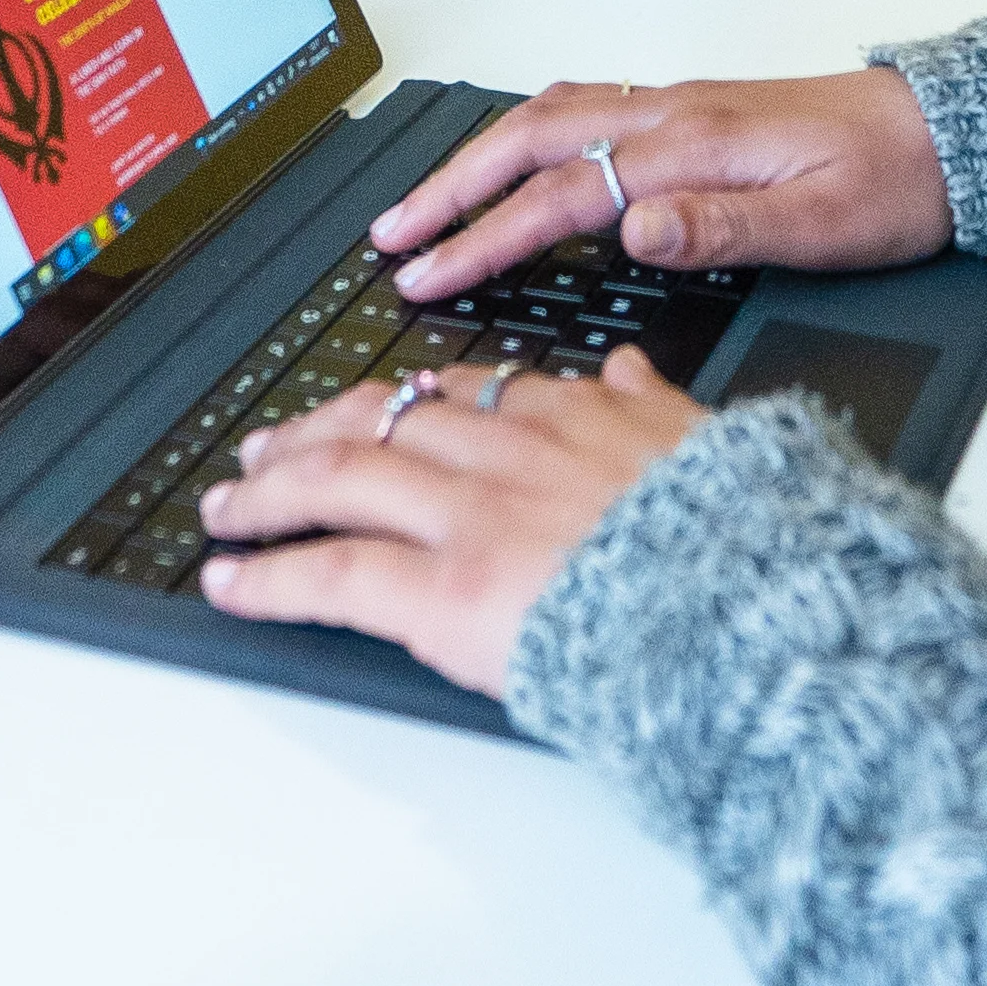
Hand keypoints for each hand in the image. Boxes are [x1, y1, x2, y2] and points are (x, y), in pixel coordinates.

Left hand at [196, 350, 703, 697]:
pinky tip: (232, 580)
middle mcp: (509, 451)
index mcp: (576, 416)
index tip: (369, 411)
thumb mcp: (709, 445)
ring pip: (337, 478)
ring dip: (268, 494)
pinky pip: (330, 571)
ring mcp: (469, 516)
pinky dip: (268, 574)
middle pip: (378, 420)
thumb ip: (655, 406)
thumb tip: (632, 369)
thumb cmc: (749, 551)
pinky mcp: (442, 591)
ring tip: (228, 507)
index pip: (462, 390)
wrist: (758, 616)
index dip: (400, 400)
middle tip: (265, 453)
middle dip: (310, 434)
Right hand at [371, 68, 950, 303]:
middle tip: (388, 235)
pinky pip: (583, 111)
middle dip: (449, 188)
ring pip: (550, 117)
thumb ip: (726, 228)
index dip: (485, 238)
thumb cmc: (900, 184)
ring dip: (478, 159)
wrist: (955, 135)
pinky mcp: (693, 114)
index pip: (562, 195)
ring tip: (424, 203)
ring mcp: (680, 107)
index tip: (427, 275)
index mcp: (694, 144)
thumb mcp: (826, 225)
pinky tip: (514, 161)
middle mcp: (675, 113)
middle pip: (530, 140)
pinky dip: (526, 137)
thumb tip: (636, 229)